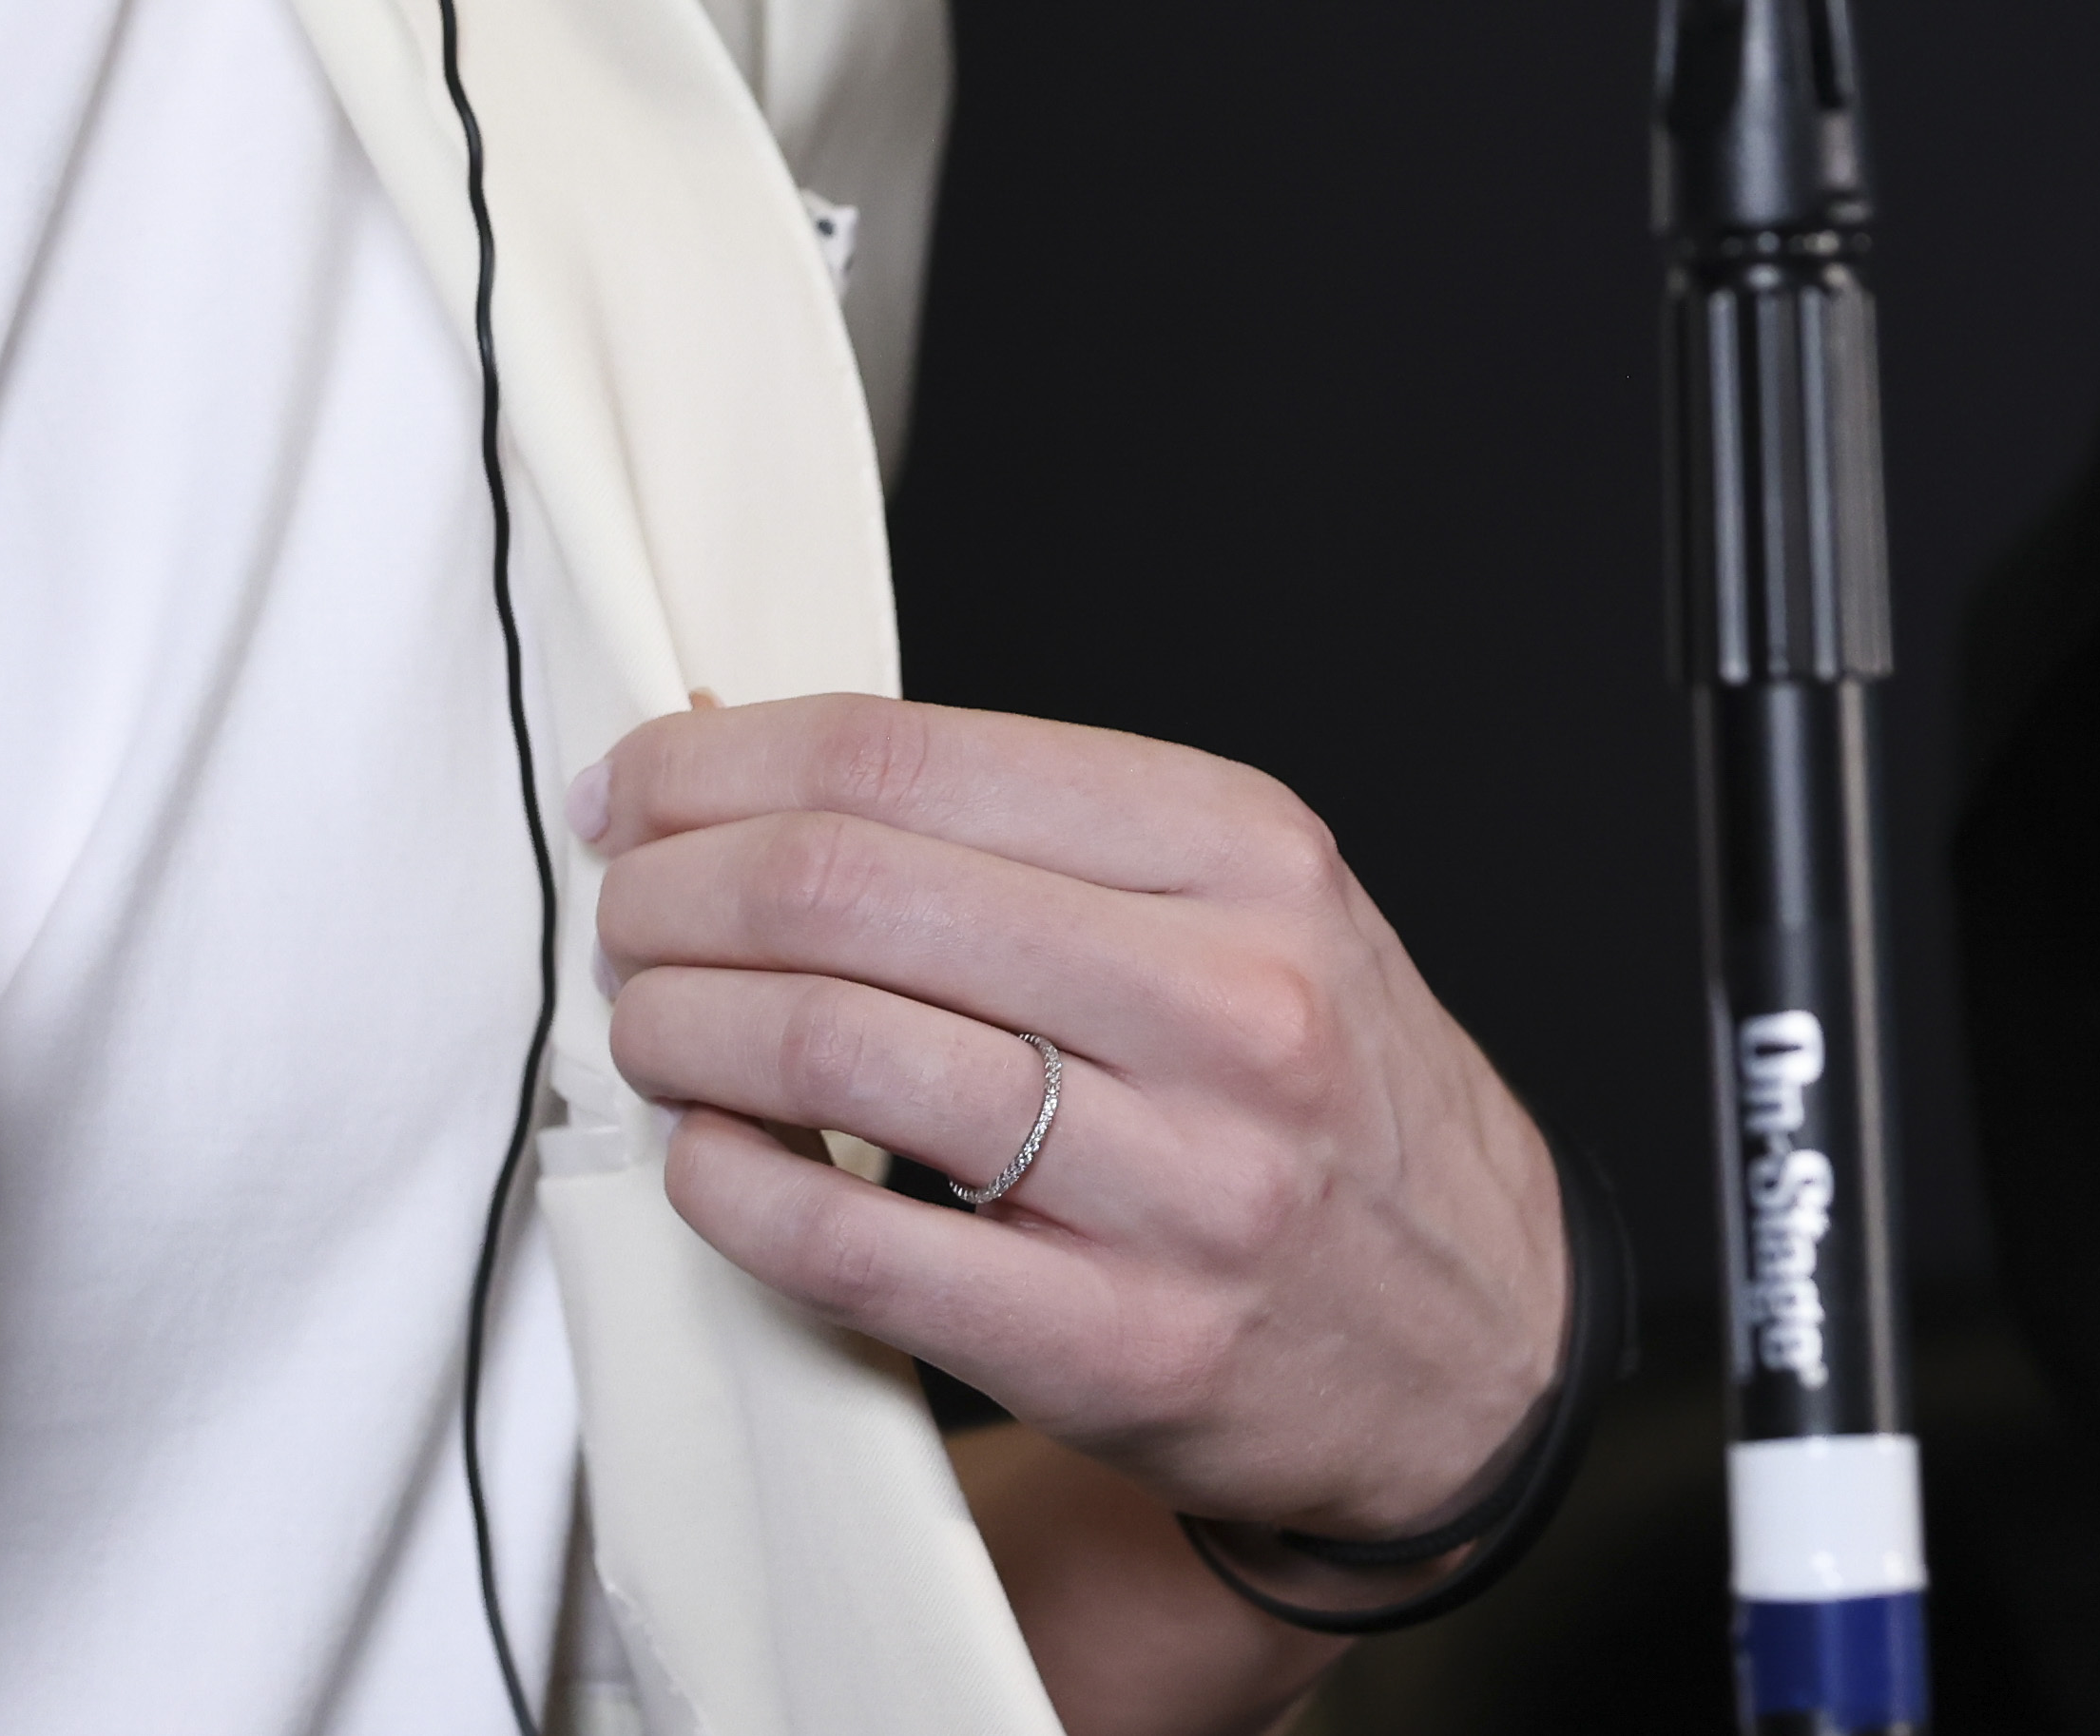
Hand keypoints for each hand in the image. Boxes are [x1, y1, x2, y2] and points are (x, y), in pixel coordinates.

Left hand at [583, 700, 1564, 1579]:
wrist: (1474, 1335)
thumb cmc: (1319, 1097)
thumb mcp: (1232, 902)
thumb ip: (1014, 830)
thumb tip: (735, 759)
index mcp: (1242, 851)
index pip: (905, 753)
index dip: (720, 762)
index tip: (634, 786)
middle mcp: (1226, 1000)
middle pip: (846, 890)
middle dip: (675, 889)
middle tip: (625, 910)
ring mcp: (1178, 1182)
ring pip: (832, 1052)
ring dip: (680, 1026)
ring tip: (652, 1025)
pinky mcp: (1117, 1345)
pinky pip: (849, 1249)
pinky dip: (730, 1188)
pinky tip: (710, 1157)